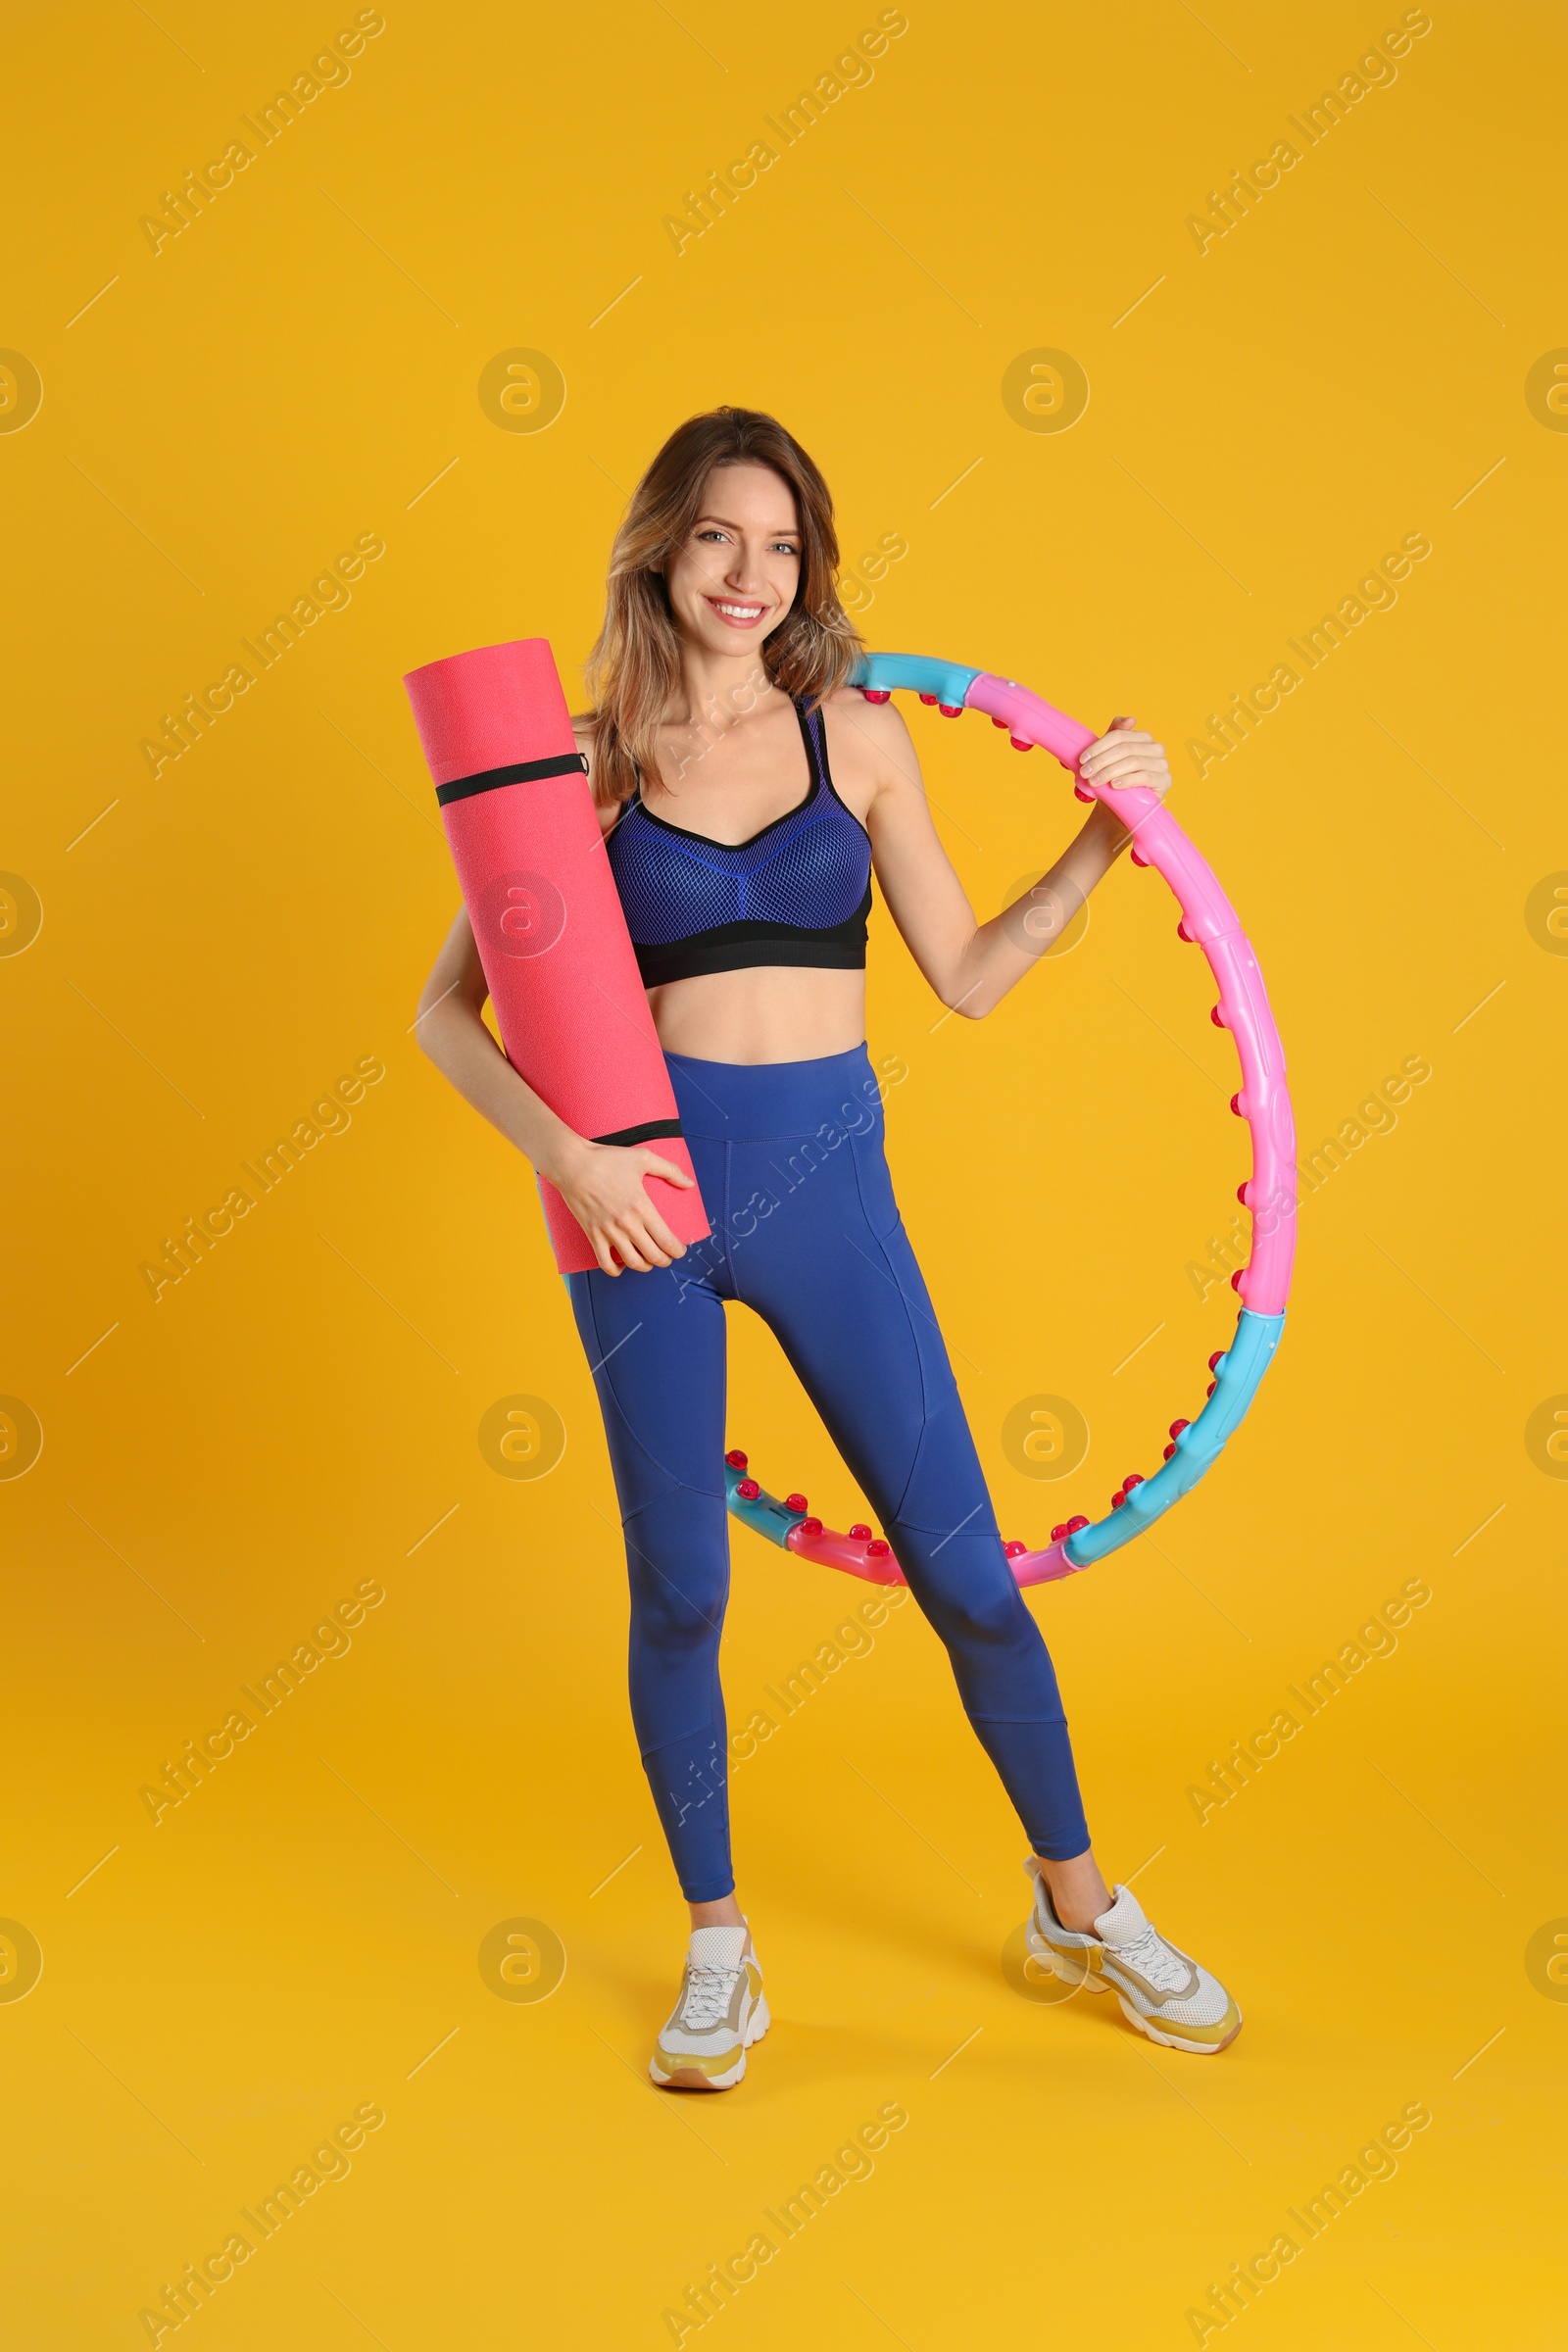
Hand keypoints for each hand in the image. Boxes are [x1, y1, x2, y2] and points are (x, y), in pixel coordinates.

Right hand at [547, 1140, 692, 1275]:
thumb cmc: (607, 1159)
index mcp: (642, 1207)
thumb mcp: (643, 1158)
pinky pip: (605, 1264)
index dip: (678, 1251)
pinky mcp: (592, 1235)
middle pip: (653, 1256)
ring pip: (633, 1263)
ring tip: (648, 1261)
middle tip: (667, 1256)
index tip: (680, 1250)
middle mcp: (627, 1224)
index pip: (667, 1241)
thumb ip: (670, 1170)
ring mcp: (609, 1232)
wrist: (572, 1164)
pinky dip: (616, 1270)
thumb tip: (690, 1183)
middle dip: (665, 1260)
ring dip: (645, 1266)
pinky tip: (622, 1265)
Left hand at [1078, 715, 1171, 802]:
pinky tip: (1114, 785)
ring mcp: (1161, 764)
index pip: (1119, 735)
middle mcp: (1154, 748)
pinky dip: (1127, 780)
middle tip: (1084, 772)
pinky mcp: (1164, 780)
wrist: (1120, 809)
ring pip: (1133, 761)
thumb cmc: (1112, 782)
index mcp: (1141, 738)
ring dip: (1109, 771)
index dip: (1099, 746)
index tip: (1082, 759)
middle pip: (1125, 748)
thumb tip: (1129, 719)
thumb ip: (1113, 737)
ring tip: (1094, 781)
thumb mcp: (1107, 759)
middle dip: (1101, 760)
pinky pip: (1145, 777)